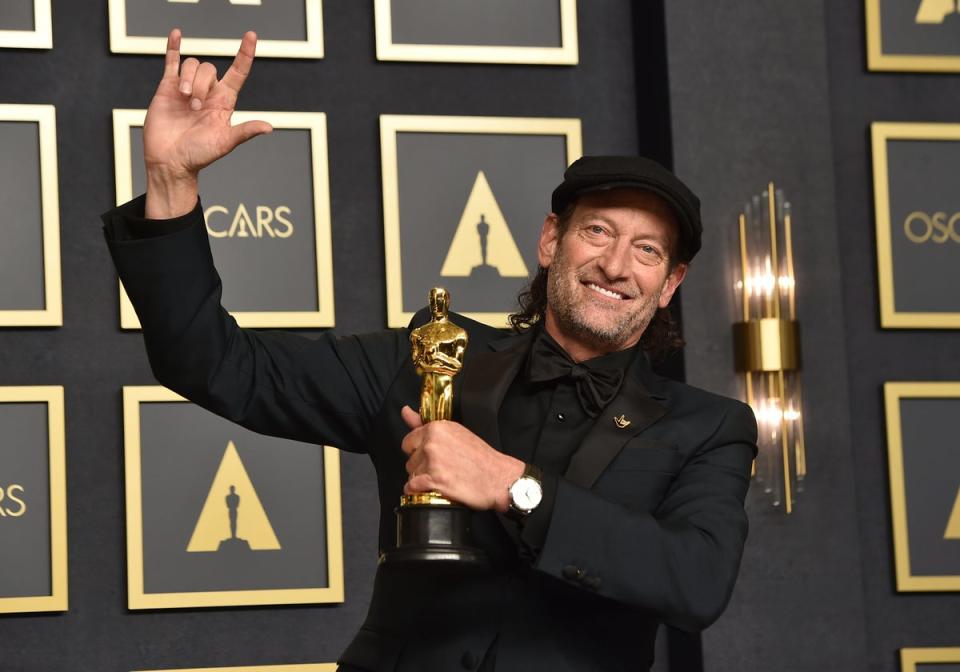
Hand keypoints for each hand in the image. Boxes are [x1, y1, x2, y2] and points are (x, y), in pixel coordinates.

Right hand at [143, 29, 272, 217]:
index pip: (238, 72)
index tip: (251, 36)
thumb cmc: (199, 156)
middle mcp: (208, 93)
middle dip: (201, 84)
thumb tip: (268, 127)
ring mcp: (187, 88)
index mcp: (224, 102)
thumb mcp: (225, 143)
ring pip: (192, 65)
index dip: (245, 54)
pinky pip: (172, 61)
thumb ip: (244, 131)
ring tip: (184, 101)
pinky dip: (173, 47)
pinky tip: (177, 34)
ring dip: (188, 79)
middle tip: (195, 107)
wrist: (170, 161)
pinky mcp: (167, 88)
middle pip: (209, 69)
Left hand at [400, 405, 523, 511]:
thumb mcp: (455, 432)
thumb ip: (424, 423)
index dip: (419, 451)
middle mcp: (432, 442)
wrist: (499, 478)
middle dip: (422, 467)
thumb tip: (405, 411)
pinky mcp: (433, 480)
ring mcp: (432, 462)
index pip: (409, 442)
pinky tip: (436, 489)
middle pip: (410, 460)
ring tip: (444, 478)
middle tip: (443, 468)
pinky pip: (412, 488)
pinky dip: (420, 492)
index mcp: (436, 428)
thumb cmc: (481, 457)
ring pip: (412, 474)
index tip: (432, 456)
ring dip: (423, 480)